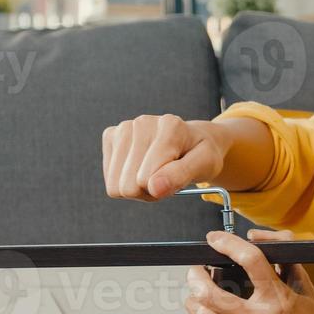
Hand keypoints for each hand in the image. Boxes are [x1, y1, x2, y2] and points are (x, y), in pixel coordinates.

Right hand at [101, 114, 228, 200]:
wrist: (192, 140)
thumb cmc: (200, 154)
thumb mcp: (204, 165)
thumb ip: (181, 175)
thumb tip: (154, 188)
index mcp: (169, 127)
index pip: (146, 180)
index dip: (162, 190)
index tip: (177, 178)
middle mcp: (142, 123)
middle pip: (128, 186)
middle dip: (148, 191)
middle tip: (166, 178)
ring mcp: (124, 128)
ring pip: (116, 185)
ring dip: (137, 188)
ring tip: (155, 173)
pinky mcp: (111, 135)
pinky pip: (109, 178)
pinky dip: (124, 179)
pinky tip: (141, 168)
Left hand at [183, 229, 313, 313]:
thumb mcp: (307, 288)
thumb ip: (284, 260)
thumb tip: (259, 238)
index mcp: (279, 299)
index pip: (250, 260)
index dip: (228, 243)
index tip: (216, 239)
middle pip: (211, 294)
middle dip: (196, 277)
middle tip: (197, 272)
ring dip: (194, 303)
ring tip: (197, 297)